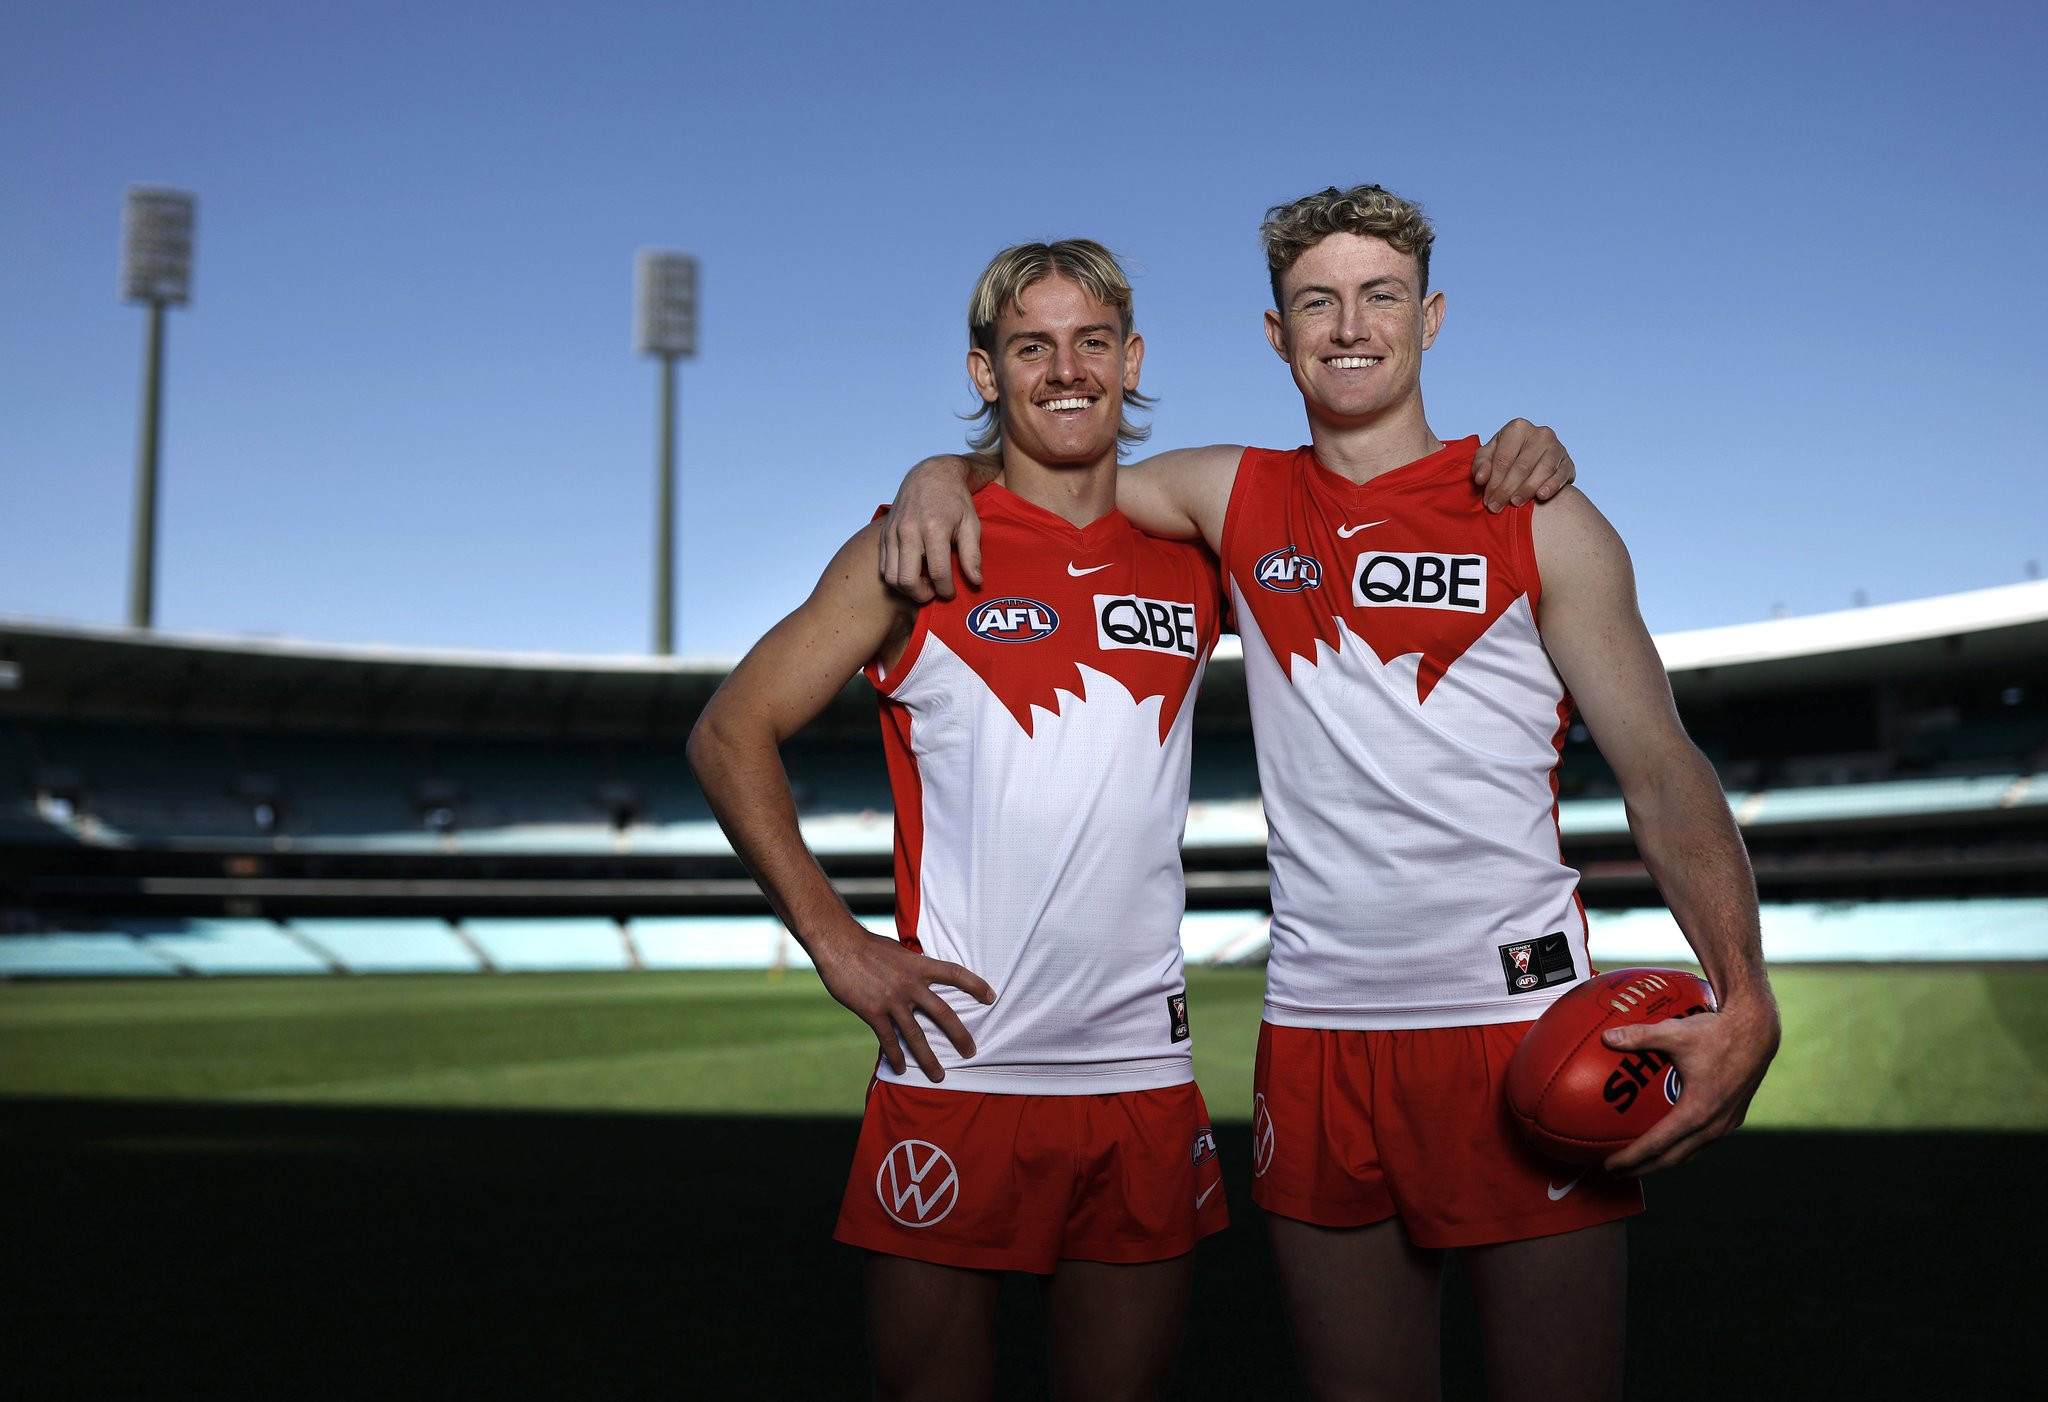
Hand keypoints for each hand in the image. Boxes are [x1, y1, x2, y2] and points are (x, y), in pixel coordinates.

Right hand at [810, 919, 996, 1079]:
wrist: (839, 945)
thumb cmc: (867, 945)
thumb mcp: (898, 951)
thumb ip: (911, 967)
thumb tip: (920, 978)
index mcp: (919, 965)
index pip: (955, 974)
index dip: (975, 985)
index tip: (991, 996)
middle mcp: (910, 984)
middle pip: (943, 1014)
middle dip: (960, 1036)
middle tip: (971, 1052)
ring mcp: (892, 1000)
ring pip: (917, 1035)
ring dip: (929, 1058)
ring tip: (938, 1075)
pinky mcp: (873, 1012)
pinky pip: (889, 1040)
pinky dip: (896, 1056)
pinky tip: (902, 1069)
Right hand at [879, 455, 986, 601]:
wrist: (931, 475)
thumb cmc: (955, 500)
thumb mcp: (972, 524)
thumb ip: (972, 555)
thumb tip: (976, 581)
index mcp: (934, 528)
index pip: (938, 573)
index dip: (946, 590)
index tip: (952, 592)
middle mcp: (909, 531)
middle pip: (908, 580)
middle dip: (923, 595)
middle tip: (935, 592)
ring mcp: (893, 533)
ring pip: (892, 577)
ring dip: (907, 589)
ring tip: (924, 583)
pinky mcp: (884, 534)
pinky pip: (883, 567)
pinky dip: (896, 577)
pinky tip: (913, 572)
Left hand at [1471, 418, 1574, 511]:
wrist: (1534, 458)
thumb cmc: (1508, 454)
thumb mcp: (1489, 455)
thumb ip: (1481, 464)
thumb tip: (1480, 478)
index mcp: (1518, 428)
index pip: (1503, 459)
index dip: (1493, 482)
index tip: (1488, 500)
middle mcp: (1540, 434)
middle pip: (1521, 466)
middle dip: (1507, 489)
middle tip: (1497, 507)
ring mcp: (1557, 447)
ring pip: (1542, 470)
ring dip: (1527, 490)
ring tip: (1515, 503)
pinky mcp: (1568, 462)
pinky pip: (1560, 475)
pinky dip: (1551, 486)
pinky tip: (1541, 496)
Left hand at [1600, 990, 1780, 1176]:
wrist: (1757, 1031)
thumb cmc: (1715, 1032)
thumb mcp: (1673, 1032)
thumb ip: (1639, 1036)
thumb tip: (1607, 1038)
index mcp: (1696, 1110)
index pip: (1657, 1145)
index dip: (1631, 1158)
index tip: (1609, 1165)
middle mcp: (1713, 1124)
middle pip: (1672, 1159)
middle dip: (1642, 1168)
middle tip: (1616, 1171)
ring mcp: (1726, 1124)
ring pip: (1690, 1153)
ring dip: (1664, 1161)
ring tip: (1640, 1162)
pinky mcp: (1734, 1118)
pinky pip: (1704, 1142)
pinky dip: (1682, 1148)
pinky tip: (1670, 1139)